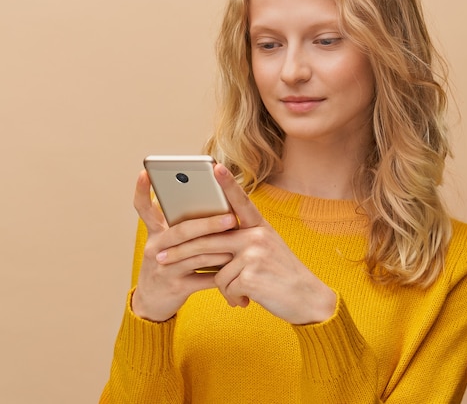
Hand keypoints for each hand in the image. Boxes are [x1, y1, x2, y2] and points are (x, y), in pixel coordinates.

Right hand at [131, 169, 236, 321]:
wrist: (151, 303)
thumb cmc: (167, 264)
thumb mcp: (166, 243)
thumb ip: (181, 225)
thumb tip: (213, 201)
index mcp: (154, 233)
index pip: (143, 208)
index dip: (141, 190)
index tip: (145, 172)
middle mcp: (155, 248)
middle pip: (182, 232)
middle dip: (208, 224)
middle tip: (230, 217)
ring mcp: (164, 269)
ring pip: (196, 255)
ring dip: (220, 248)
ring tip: (240, 241)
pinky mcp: (176, 288)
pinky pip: (204, 278)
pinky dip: (221, 273)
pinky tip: (235, 268)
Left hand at [157, 164, 336, 324]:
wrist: (308, 300)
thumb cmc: (282, 276)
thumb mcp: (266, 252)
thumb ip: (240, 243)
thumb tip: (206, 245)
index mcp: (260, 227)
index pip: (241, 202)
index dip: (228, 184)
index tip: (215, 166)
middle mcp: (257, 236)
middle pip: (208, 239)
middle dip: (180, 251)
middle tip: (158, 257)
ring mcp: (254, 254)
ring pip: (215, 269)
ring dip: (223, 286)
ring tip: (239, 293)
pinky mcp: (251, 276)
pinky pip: (224, 286)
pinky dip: (231, 297)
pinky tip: (246, 301)